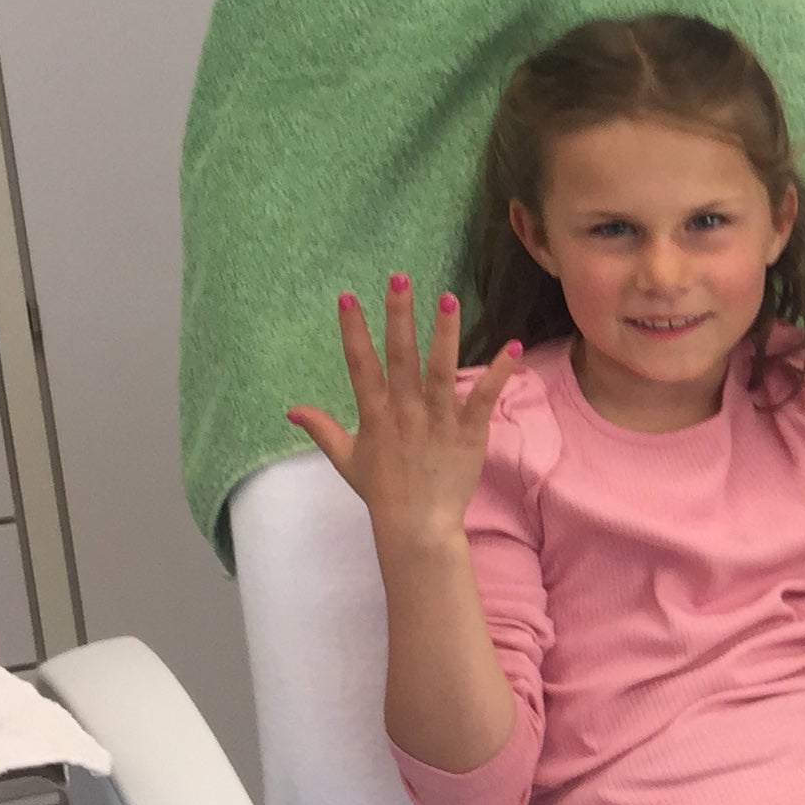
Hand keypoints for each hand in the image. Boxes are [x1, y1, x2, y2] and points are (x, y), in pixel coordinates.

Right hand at [286, 274, 521, 551]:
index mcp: (375, 414)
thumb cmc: (382, 492)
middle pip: (401, 357)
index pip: (360, 365)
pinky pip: (485, 397)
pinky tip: (513, 346)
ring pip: (441, 370)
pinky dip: (499, 373)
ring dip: (445, 334)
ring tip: (449, 299)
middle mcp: (405, 412)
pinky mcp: (468, 432)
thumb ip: (322, 429)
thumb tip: (291, 409)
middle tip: (400, 278)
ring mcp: (438, 420)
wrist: (417, 526)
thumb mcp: (347, 459)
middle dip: (399, 316)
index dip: (353, 331)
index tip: (347, 297)